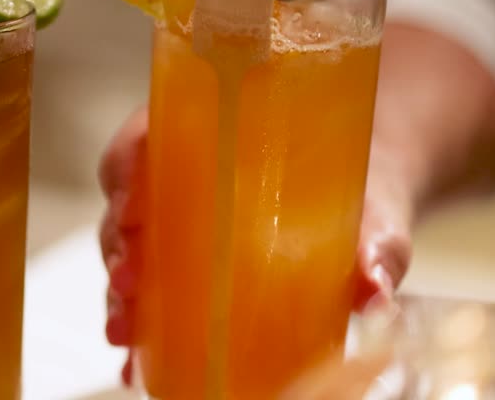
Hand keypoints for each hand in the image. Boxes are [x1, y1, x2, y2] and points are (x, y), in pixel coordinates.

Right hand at [98, 108, 415, 385]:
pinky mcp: (184, 267)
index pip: (147, 138)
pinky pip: (148, 289)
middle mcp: (179, 176)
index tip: (132, 207)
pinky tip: (134, 360)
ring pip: (128, 248)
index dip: (127, 170)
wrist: (369, 200)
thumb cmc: (360, 184)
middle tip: (128, 282)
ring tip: (123, 331)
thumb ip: (376, 239)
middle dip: (118, 244)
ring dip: (118, 290)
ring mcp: (177, 223)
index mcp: (210, 134)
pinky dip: (138, 324)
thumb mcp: (374, 207)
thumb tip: (374, 286)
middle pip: (126, 200)